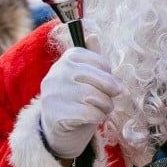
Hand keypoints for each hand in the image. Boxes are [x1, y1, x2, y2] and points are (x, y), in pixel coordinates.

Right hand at [40, 34, 120, 158]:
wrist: (59, 130)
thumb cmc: (78, 98)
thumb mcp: (87, 77)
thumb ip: (92, 57)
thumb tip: (93, 35)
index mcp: (67, 59)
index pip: (97, 60)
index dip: (108, 72)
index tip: (109, 82)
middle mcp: (57, 73)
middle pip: (97, 78)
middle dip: (110, 89)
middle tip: (113, 96)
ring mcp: (54, 93)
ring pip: (93, 96)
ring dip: (106, 105)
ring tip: (104, 108)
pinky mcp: (55, 114)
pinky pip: (88, 113)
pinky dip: (98, 116)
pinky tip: (95, 117)